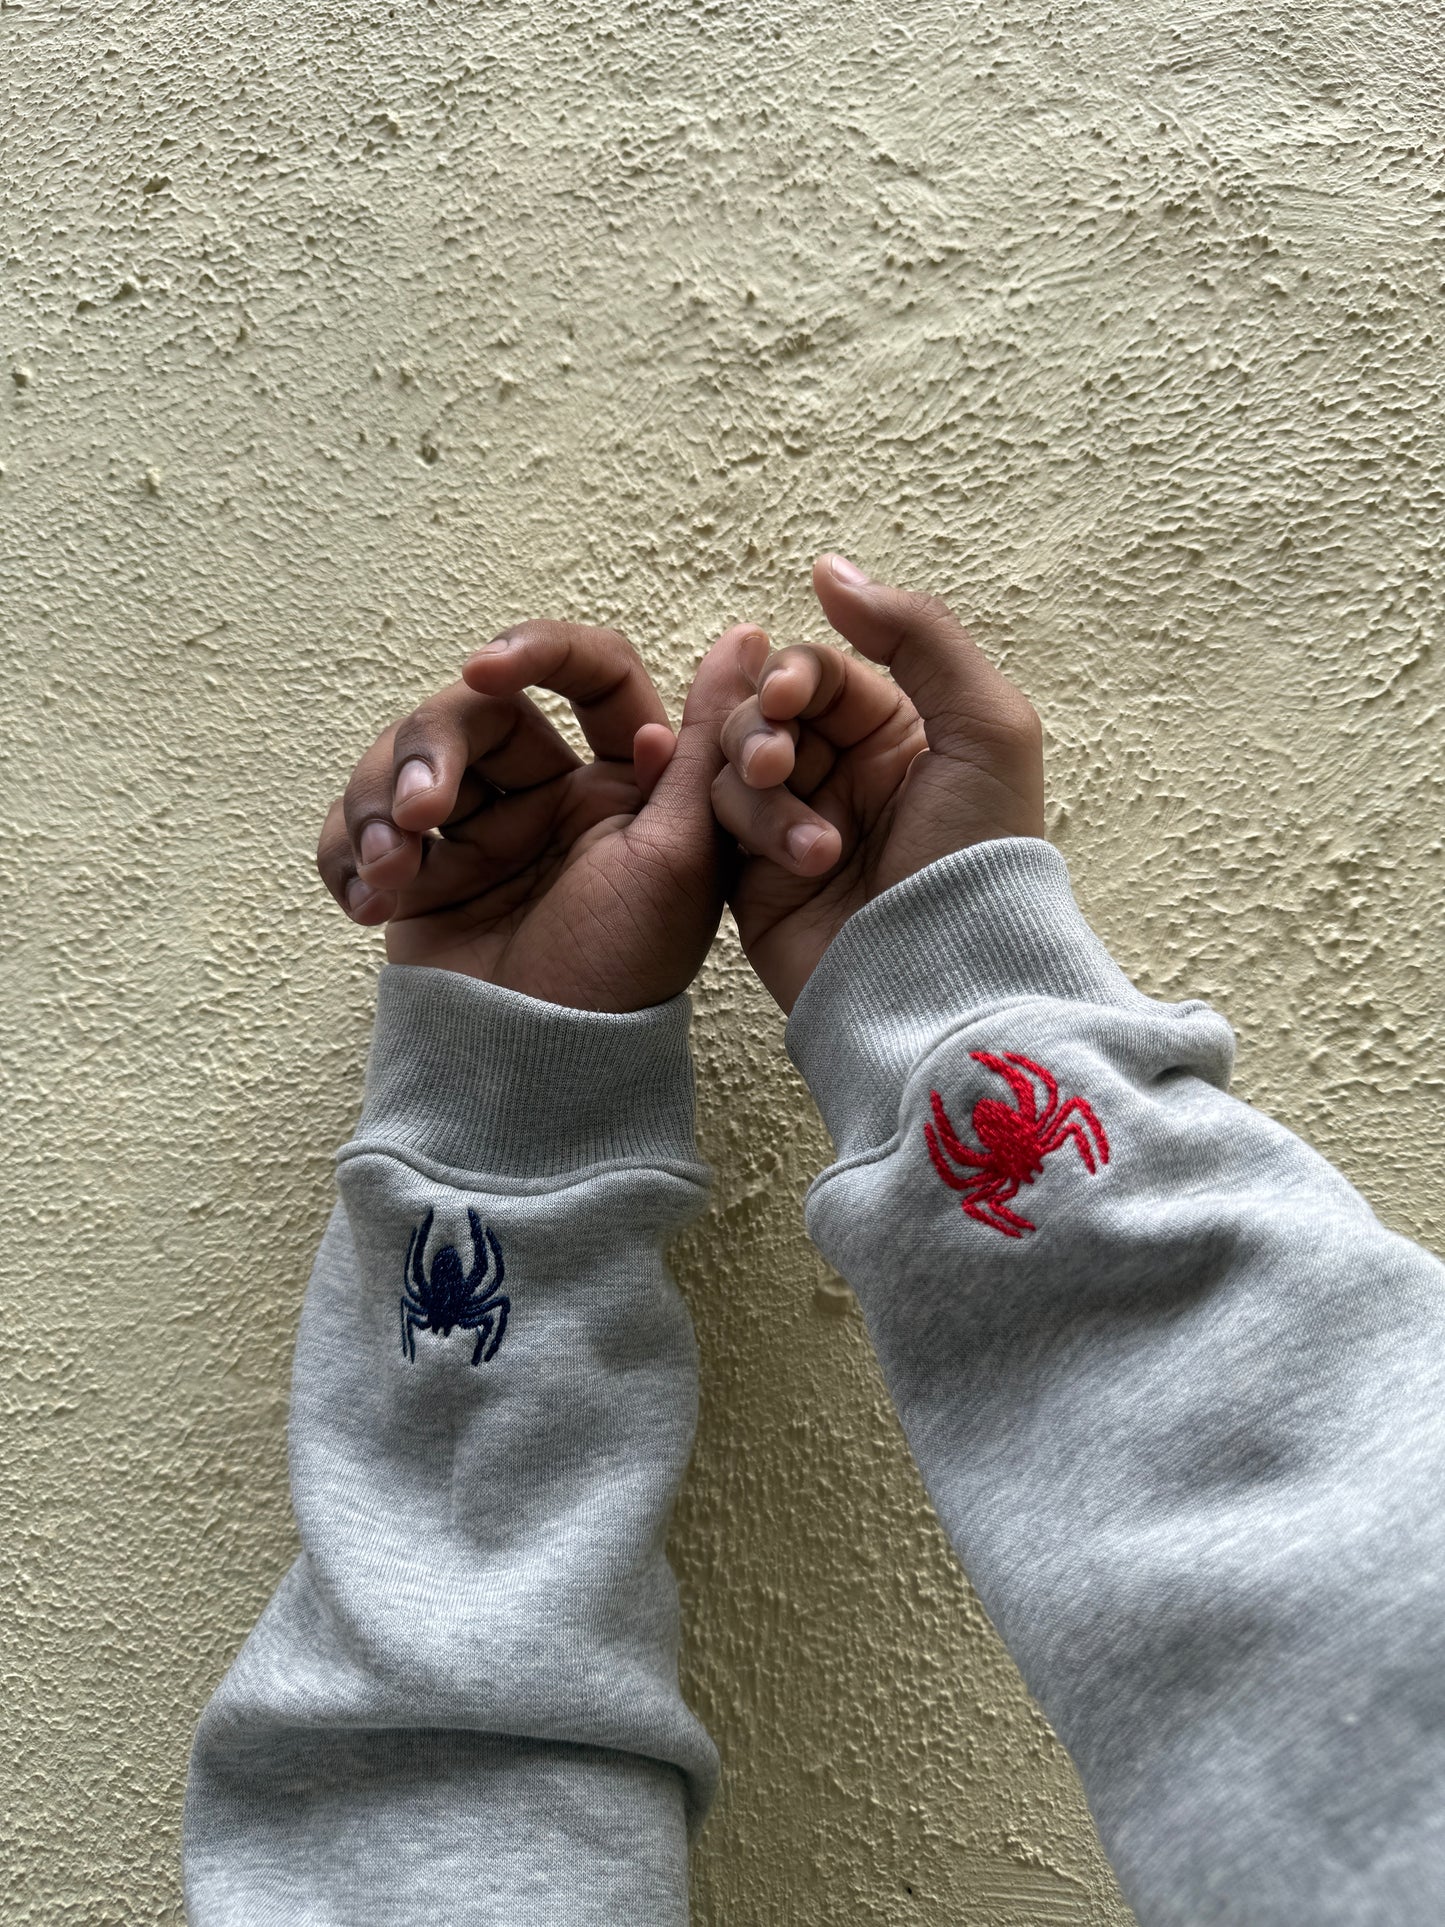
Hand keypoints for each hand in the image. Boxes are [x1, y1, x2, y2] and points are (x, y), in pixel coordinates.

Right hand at [317, 619, 762, 1012]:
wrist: (539, 1070)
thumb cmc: (620, 970)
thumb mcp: (680, 854)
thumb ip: (708, 745)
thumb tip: (749, 638)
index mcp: (618, 777)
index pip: (584, 671)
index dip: (534, 649)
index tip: (486, 668)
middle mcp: (546, 793)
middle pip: (470, 710)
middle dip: (427, 751)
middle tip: (420, 815)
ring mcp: (476, 831)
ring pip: (401, 758)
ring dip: (377, 802)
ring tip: (389, 872)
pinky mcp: (419, 871)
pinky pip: (356, 824)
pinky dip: (343, 850)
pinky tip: (363, 901)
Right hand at [708, 556, 1044, 1012]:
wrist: (948, 978)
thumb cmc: (982, 858)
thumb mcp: (986, 725)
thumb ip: (916, 632)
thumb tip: (830, 570)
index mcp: (902, 734)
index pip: (823, 673)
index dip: (797, 675)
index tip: (790, 699)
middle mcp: (847, 774)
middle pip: (764, 711)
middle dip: (762, 729)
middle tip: (778, 764)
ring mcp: (797, 825)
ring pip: (732, 764)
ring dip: (760, 790)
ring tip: (808, 840)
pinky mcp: (757, 877)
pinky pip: (717, 822)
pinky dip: (752, 833)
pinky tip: (801, 865)